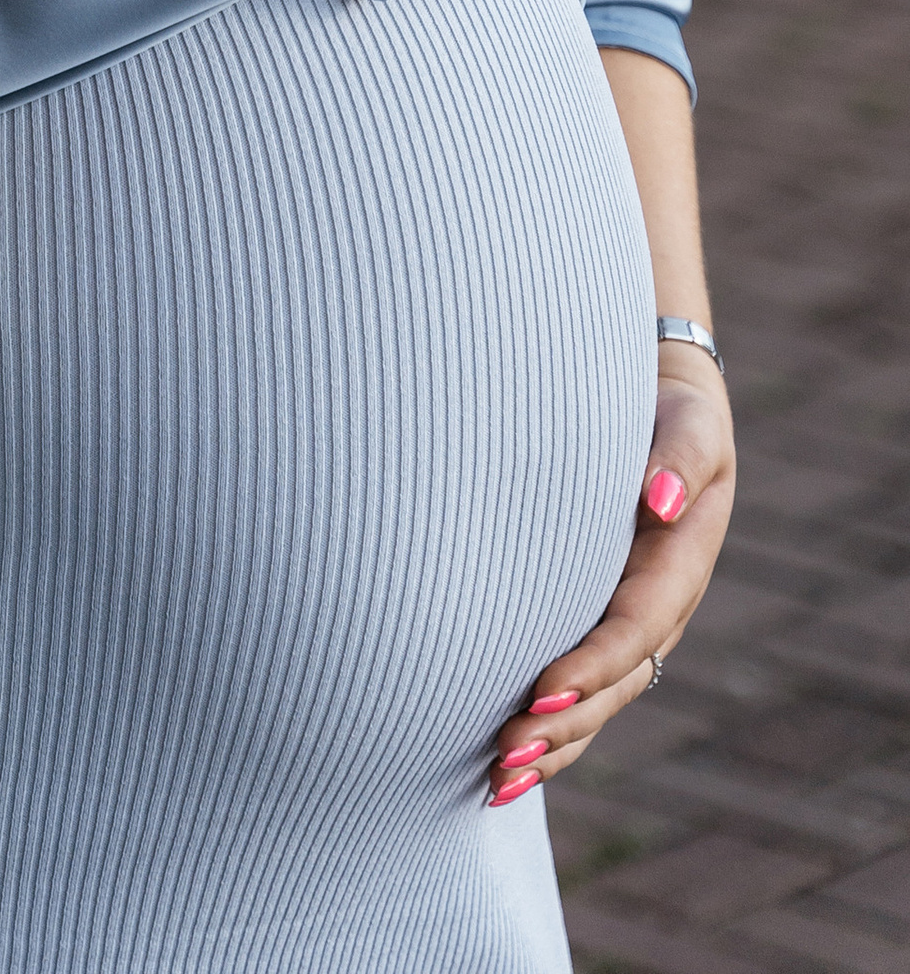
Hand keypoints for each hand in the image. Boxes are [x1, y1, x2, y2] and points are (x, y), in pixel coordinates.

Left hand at [488, 348, 734, 807]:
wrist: (661, 401)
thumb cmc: (671, 408)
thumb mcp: (689, 424)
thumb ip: (677, 459)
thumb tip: (660, 499)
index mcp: (678, 567)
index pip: (633, 631)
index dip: (591, 668)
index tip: (541, 694)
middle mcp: (656, 608)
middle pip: (611, 686)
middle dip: (560, 727)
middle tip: (504, 758)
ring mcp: (626, 620)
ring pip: (594, 702)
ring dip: (549, 745)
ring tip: (495, 784)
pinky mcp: (596, 618)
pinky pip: (576, 685)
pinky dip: (546, 727)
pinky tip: (500, 764)